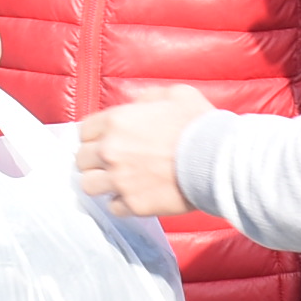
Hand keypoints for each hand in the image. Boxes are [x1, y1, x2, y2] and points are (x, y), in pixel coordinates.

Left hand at [76, 86, 210, 217]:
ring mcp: (120, 180)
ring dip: (102, 183)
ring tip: (117, 181)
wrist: (218, 160)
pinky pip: (113, 206)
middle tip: (112, 161)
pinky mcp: (133, 204)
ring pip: (89, 185)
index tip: (106, 140)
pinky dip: (122, 202)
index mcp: (116, 121)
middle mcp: (111, 150)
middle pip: (82, 159)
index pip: (85, 131)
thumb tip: (138, 105)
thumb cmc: (200, 125)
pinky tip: (135, 195)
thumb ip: (148, 98)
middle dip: (95, 160)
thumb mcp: (176, 94)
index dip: (96, 136)